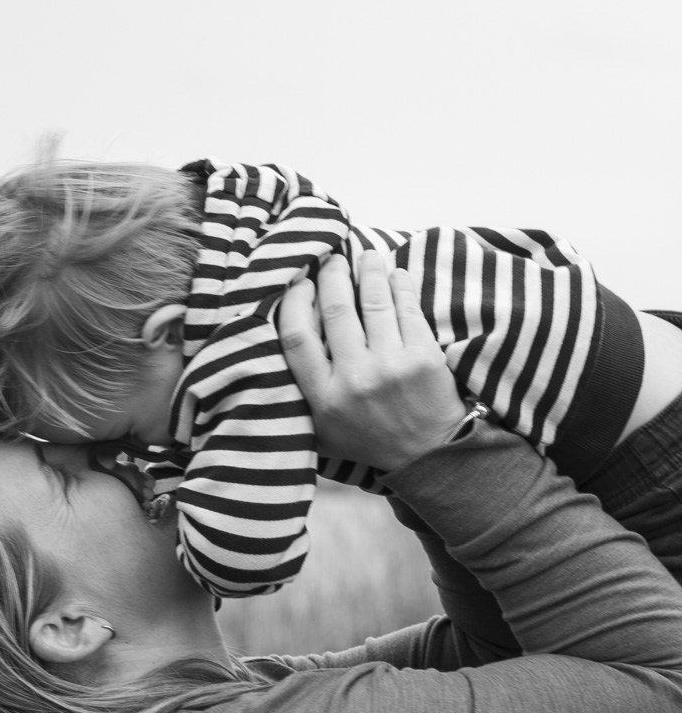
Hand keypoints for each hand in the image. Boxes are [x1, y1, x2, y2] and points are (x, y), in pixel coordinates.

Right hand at [278, 251, 466, 472]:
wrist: (427, 456)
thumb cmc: (370, 439)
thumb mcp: (323, 430)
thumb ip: (302, 393)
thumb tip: (286, 340)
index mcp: (322, 398)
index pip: (297, 336)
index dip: (296, 301)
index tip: (300, 283)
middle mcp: (353, 380)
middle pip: (336, 310)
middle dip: (333, 275)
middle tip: (333, 259)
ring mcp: (390, 366)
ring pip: (373, 301)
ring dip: (368, 270)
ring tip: (366, 256)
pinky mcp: (422, 356)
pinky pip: (407, 308)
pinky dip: (399, 285)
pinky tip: (395, 275)